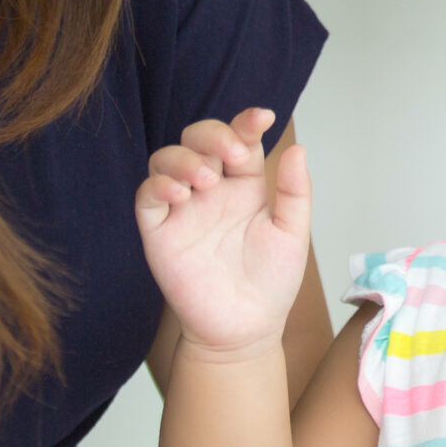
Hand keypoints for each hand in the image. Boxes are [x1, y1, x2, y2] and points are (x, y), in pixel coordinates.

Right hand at [135, 109, 309, 360]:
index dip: (246, 122)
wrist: (245, 329)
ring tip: (206, 178)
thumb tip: (298, 149)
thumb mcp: (292, 234)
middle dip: (213, 135)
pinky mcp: (159, 231)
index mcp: (244, 185)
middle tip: (232, 155)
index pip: (239, 140)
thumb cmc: (270, 283)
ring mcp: (182, 208)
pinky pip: (147, 196)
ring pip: (166, 160)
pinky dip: (159, 186)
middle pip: (198, 139)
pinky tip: (181, 194)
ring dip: (184, 158)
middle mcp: (211, 190)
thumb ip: (294, 192)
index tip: (263, 117)